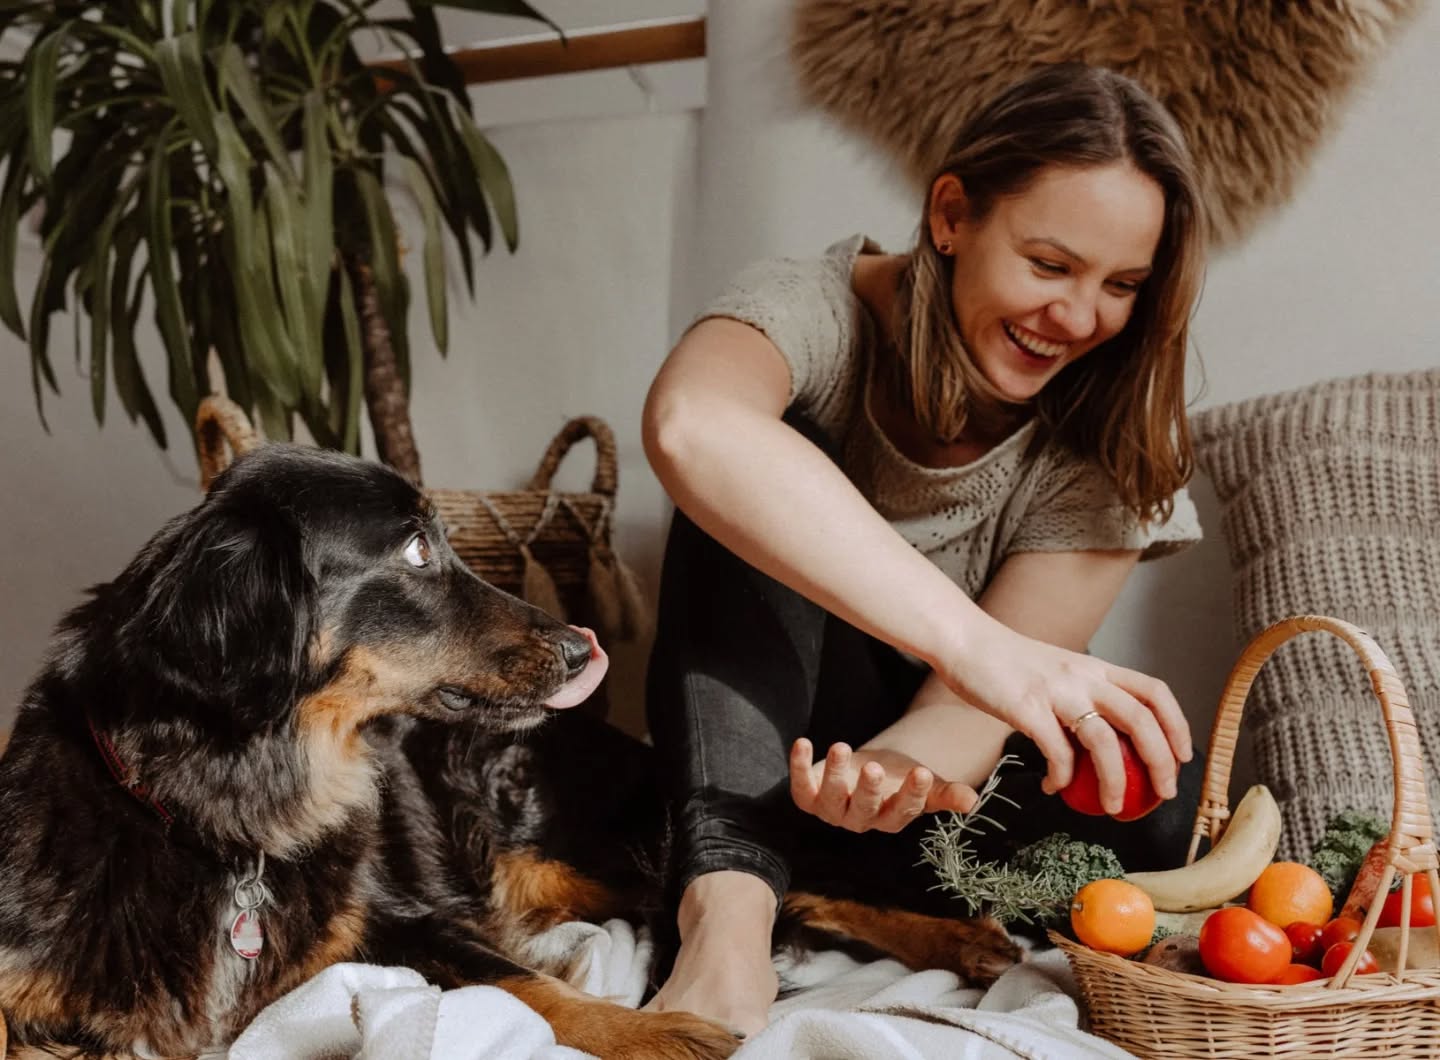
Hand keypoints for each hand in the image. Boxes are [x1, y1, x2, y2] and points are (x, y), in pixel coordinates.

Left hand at [788, 739, 977, 832]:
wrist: (866, 773)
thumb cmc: (899, 778)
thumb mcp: (926, 783)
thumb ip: (946, 793)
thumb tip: (972, 801)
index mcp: (892, 817)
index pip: (903, 810)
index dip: (913, 794)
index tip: (922, 771)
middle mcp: (861, 819)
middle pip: (864, 809)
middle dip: (868, 789)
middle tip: (874, 767)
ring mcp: (832, 809)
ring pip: (829, 800)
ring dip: (833, 774)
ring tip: (841, 747)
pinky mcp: (809, 796)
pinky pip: (800, 786)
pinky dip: (798, 766)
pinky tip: (803, 742)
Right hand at [936, 621, 1192, 815]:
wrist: (965, 642)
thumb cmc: (1006, 662)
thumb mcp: (1057, 672)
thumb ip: (1081, 697)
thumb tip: (1100, 740)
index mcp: (1095, 667)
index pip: (1154, 691)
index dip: (1177, 724)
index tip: (1182, 756)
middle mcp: (1083, 676)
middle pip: (1140, 719)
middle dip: (1161, 762)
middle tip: (1163, 793)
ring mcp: (1056, 692)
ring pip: (1104, 742)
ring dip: (1115, 781)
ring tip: (1111, 806)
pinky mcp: (1026, 708)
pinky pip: (1056, 753)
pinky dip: (1061, 777)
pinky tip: (1052, 786)